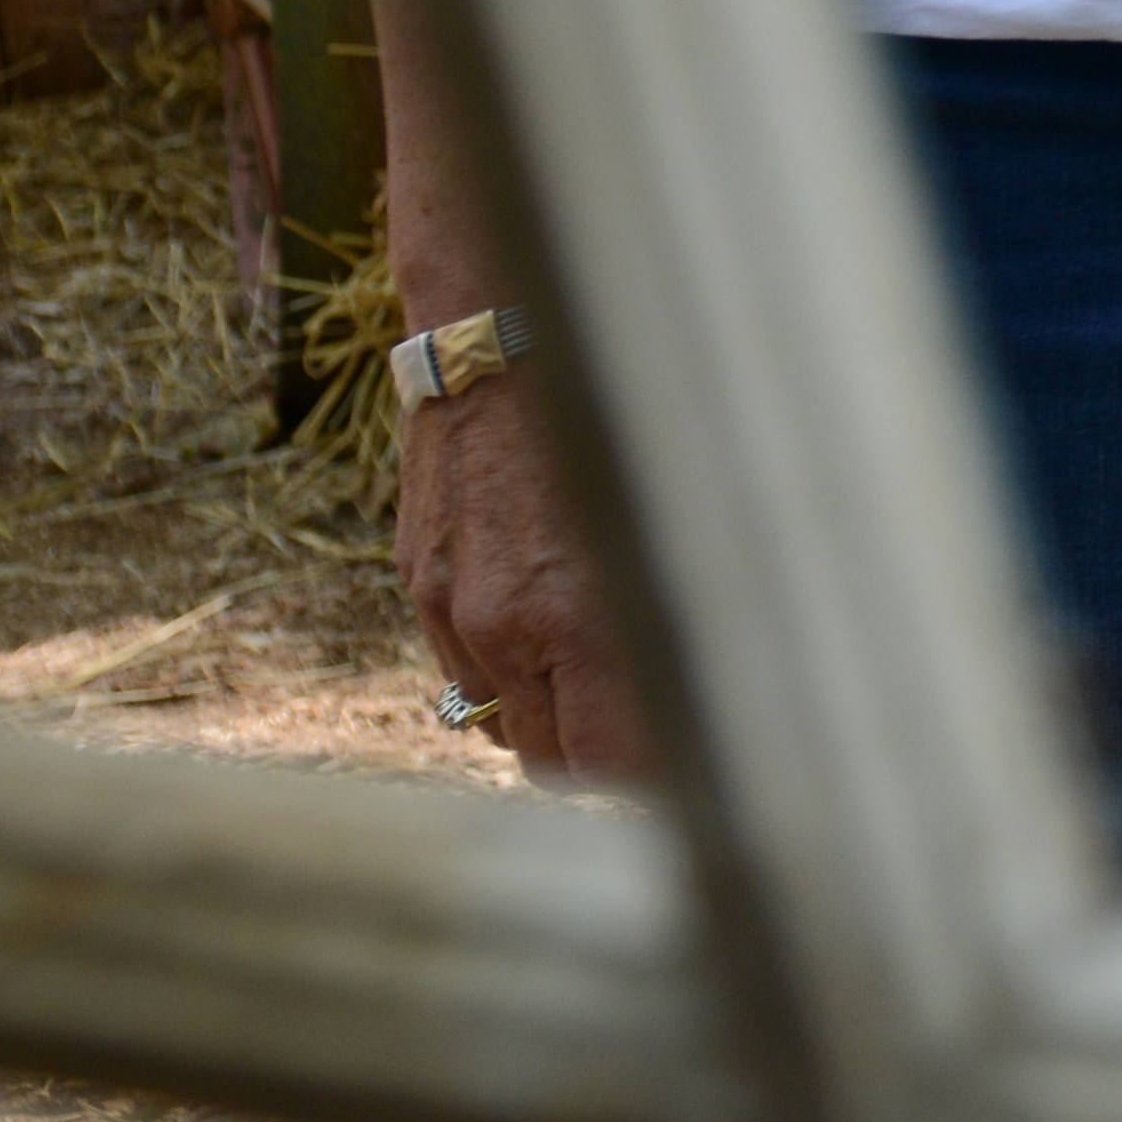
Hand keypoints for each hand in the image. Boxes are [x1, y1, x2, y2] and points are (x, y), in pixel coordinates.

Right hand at [395, 369, 655, 783]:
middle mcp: (504, 626)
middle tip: (641, 730)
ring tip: (589, 667)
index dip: (647, 782)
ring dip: (542, 714)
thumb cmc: (618, 418)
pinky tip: (539, 618)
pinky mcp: (419, 578)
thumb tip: (702, 701)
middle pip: (547, 761)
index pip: (606, 765)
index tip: (681, 770)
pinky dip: (502, 667)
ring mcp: (451, 606)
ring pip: (498, 722)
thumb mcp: (673, 521)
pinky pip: (461, 667)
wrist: (505, 338)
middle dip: (594, 757)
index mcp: (579, 618)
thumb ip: (671, 624)